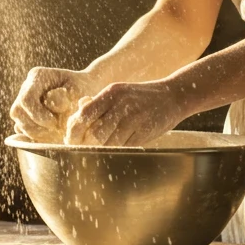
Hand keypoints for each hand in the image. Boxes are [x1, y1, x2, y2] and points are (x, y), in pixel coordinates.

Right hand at [9, 68, 99, 142]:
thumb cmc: (84, 89)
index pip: (26, 99)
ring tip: (54, 133)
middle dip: (35, 126)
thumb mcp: (78, 92)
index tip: (54, 123)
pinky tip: (50, 136)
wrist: (87, 90)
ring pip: (18, 123)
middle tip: (54, 130)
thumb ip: (64, 98)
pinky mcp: (26, 115)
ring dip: (35, 133)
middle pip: (17, 112)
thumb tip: (53, 107)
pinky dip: (35, 137)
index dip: (37, 115)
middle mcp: (27, 87)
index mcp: (38, 76)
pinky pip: (22, 131)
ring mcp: (24, 102)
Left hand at [63, 79, 188, 146]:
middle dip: (85, 145)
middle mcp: (121, 104)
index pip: (84, 114)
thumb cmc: (141, 96)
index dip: (74, 130)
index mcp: (111, 92)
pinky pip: (124, 147)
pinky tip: (113, 151)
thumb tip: (78, 113)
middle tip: (81, 150)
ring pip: (108, 143)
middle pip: (94, 133)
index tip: (70, 139)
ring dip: (100, 150)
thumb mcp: (119, 91)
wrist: (173, 95)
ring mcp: (134, 119)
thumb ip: (98, 103)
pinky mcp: (144, 132)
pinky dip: (115, 151)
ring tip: (96, 152)